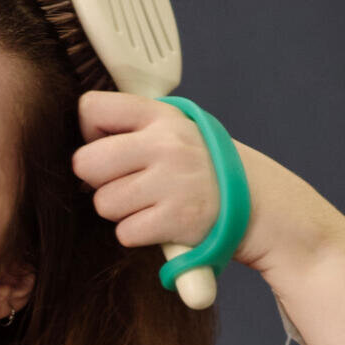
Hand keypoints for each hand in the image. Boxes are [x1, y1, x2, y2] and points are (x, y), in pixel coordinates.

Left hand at [71, 91, 344, 280]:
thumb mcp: (178, 130)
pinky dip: (138, 235)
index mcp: (161, 114)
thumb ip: (135, 127)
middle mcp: (165, 143)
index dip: (90, 134)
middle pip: (85, 163)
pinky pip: (125, 233)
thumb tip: (84, 142)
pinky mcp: (177, 219)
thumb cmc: (206, 168)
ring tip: (149, 204)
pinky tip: (160, 224)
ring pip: (103, 203)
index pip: (91, 108)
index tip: (109, 147)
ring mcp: (171, 182)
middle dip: (97, 180)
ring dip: (120, 211)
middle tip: (124, 184)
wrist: (260, 204)